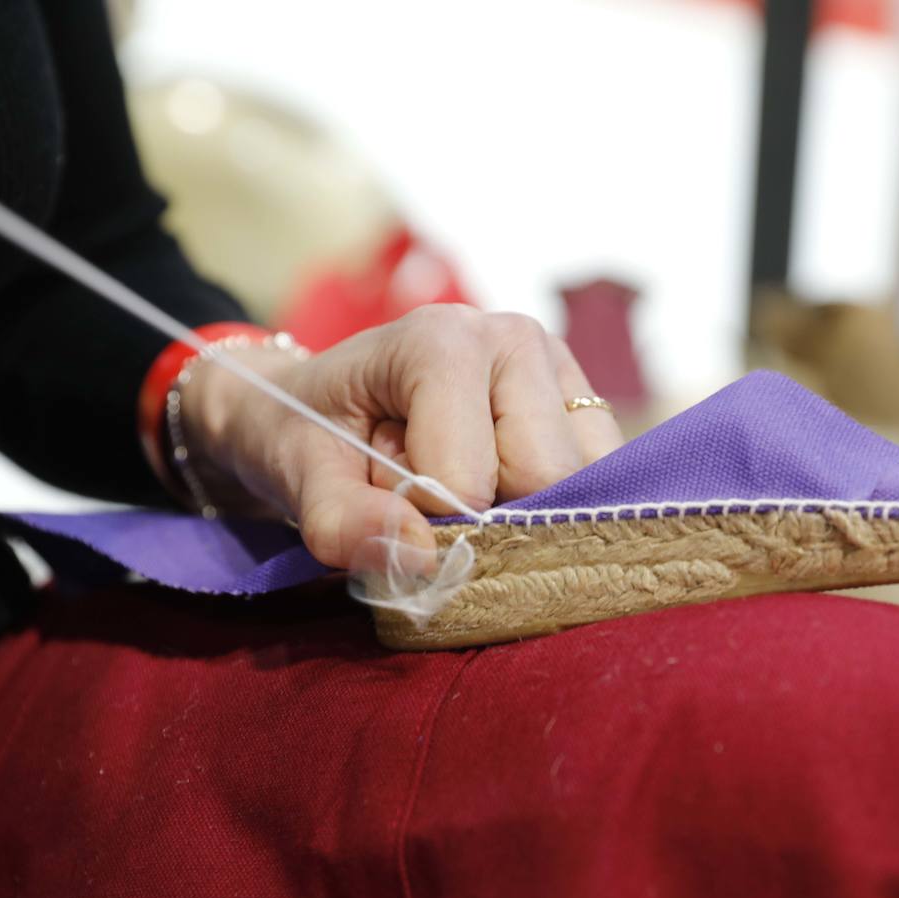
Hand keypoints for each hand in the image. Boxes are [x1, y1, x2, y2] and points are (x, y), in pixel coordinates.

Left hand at [177, 304, 624, 568]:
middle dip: (486, 512)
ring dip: (520, 507)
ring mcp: (558, 367)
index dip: (429, 515)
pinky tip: (501, 483)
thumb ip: (345, 521)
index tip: (388, 492)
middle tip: (427, 490)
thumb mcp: (298, 477)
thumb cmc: (306, 434)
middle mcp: (515, 338)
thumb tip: (422, 558)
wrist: (317, 405)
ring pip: (583, 482)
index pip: (472, 477)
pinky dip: (549, 504)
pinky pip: (600, 482)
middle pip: (546, 477)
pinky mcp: (583, 405)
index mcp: (443, 340)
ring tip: (464, 482)